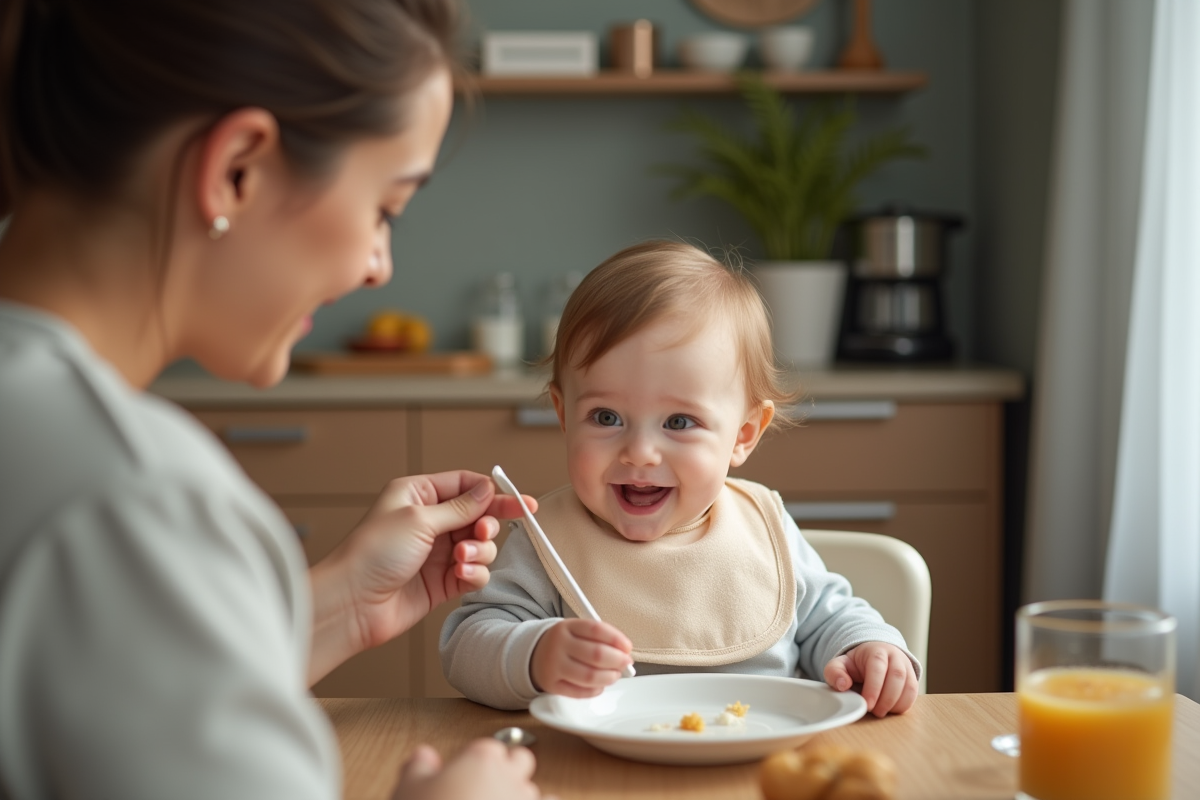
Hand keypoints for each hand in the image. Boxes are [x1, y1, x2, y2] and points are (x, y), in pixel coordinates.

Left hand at [308, 471, 534, 682]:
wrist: (352, 604)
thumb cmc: (371, 554)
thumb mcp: (419, 519)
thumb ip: (460, 507)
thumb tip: (488, 489)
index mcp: (419, 495)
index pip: (467, 485)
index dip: (495, 493)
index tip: (522, 503)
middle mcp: (430, 521)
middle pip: (479, 516)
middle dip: (487, 526)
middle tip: (482, 534)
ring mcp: (437, 553)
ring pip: (481, 547)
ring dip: (479, 552)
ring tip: (460, 559)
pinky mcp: (442, 582)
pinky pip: (475, 573)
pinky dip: (474, 574)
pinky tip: (461, 575)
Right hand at [391, 740, 548, 799]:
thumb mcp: (408, 788)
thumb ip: (418, 767)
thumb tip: (423, 757)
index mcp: (481, 760)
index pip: (486, 747)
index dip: (473, 760)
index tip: (462, 772)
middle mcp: (509, 777)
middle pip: (519, 759)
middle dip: (507, 768)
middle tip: (485, 785)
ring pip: (531, 788)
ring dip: (519, 793)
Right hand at [530, 619, 632, 697]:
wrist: (535, 655)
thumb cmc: (565, 643)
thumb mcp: (577, 632)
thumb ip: (600, 638)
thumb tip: (625, 652)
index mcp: (566, 627)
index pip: (596, 630)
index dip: (616, 639)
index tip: (628, 647)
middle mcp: (558, 645)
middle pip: (595, 654)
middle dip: (617, 660)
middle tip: (626, 663)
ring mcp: (553, 666)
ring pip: (589, 676)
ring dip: (609, 677)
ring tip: (615, 675)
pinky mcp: (552, 685)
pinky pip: (580, 692)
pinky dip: (596, 690)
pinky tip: (600, 685)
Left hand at [823, 642, 917, 716]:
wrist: (873, 657)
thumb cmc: (856, 664)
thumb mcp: (840, 664)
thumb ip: (835, 672)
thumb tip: (843, 685)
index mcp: (875, 650)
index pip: (877, 667)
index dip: (874, 688)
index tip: (867, 705)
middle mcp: (894, 656)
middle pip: (896, 676)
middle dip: (886, 699)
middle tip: (874, 712)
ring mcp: (906, 667)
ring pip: (909, 686)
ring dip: (895, 704)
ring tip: (881, 712)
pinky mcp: (912, 679)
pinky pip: (913, 694)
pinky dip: (903, 706)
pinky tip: (890, 710)